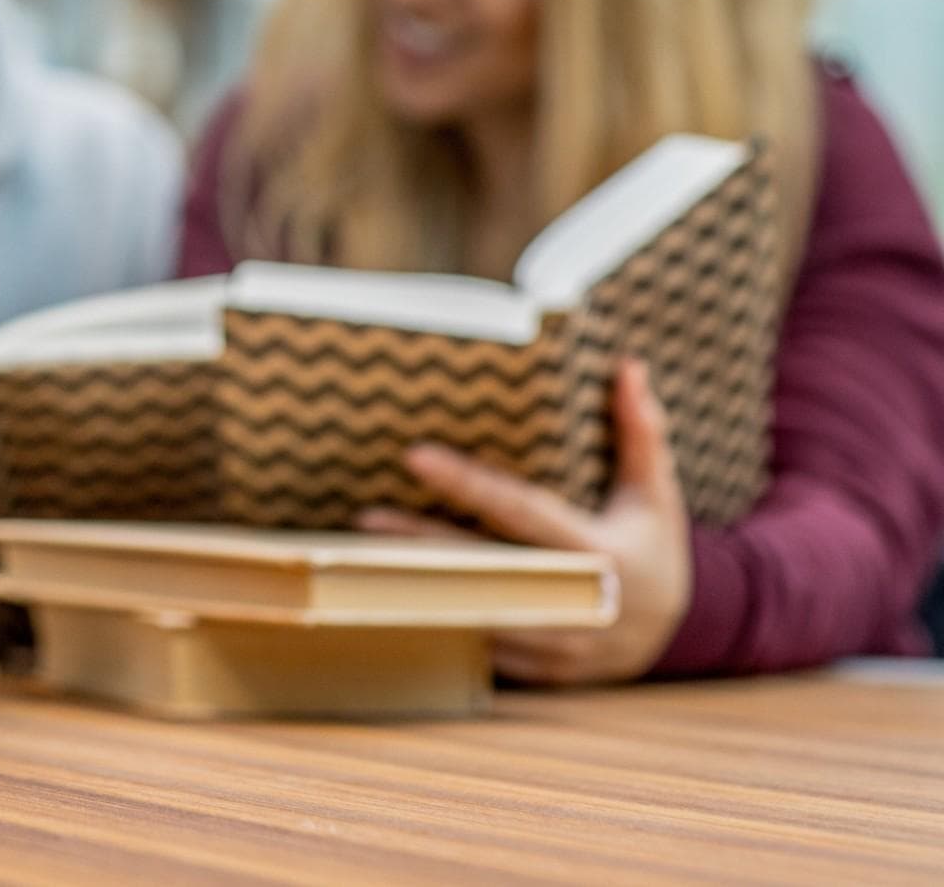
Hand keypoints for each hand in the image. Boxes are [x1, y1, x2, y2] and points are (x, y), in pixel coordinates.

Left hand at [356, 359, 690, 684]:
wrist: (680, 635)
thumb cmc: (654, 547)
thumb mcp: (656, 492)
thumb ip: (640, 431)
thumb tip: (627, 365)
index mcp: (598, 554)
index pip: (520, 511)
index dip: (468, 484)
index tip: (416, 455)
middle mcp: (573, 604)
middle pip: (481, 569)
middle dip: (419, 544)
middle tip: (365, 518)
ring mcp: (554, 647)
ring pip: (472, 617)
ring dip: (418, 589)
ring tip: (361, 561)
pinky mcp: (537, 674)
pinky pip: (475, 652)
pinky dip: (437, 627)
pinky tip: (391, 603)